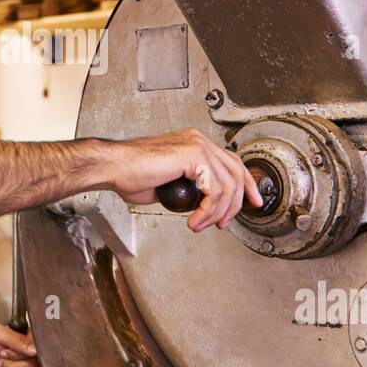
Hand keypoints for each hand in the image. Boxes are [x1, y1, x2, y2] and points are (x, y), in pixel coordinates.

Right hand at [105, 127, 262, 232]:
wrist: (113, 167)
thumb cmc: (131, 174)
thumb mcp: (170, 182)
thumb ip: (190, 187)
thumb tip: (203, 203)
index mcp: (194, 144)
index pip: (232, 162)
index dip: (246, 184)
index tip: (252, 202)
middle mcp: (198, 141)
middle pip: (236, 172)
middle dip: (237, 202)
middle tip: (225, 223)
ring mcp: (196, 146)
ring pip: (227, 184)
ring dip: (217, 212)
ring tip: (202, 224)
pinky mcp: (192, 155)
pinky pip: (214, 190)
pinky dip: (207, 211)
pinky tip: (195, 220)